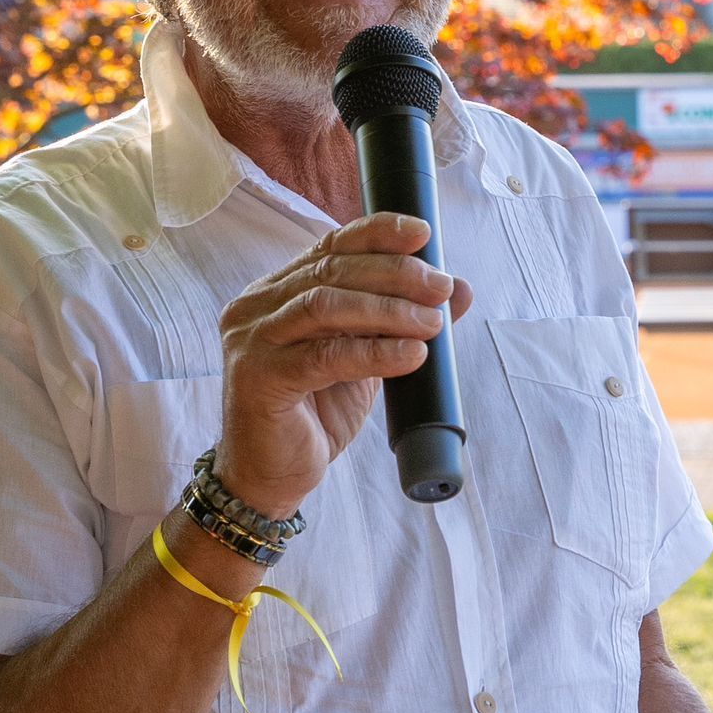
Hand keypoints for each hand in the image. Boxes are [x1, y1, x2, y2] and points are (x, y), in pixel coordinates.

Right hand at [216, 212, 473, 518]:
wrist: (271, 477)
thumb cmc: (314, 415)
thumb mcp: (366, 359)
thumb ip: (402, 322)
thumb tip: (461, 289)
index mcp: (276, 292)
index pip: (329, 247)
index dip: (376, 234)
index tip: (423, 234)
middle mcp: (256, 307)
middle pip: (332, 271)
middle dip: (395, 274)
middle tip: (441, 287)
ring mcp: (251, 340)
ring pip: (326, 305)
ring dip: (389, 310)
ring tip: (434, 323)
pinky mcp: (257, 377)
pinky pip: (324, 355)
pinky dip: (374, 352)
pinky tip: (410, 354)